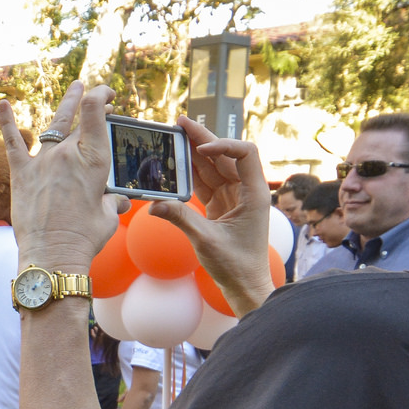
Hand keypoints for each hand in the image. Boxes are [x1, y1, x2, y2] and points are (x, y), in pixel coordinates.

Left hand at [0, 81, 115, 274]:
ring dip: (65, 105)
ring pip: (53, 125)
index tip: (107, 95)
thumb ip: (112, 202)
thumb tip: (118, 201)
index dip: (102, 96)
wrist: (53, 254)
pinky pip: (13, 142)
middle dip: (88, 102)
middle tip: (92, 91)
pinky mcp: (21, 174)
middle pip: (78, 119)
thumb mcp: (108, 216)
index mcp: (94, 161)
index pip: (97, 113)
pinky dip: (6, 122)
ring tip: (74, 88)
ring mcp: (43, 162)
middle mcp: (68, 155)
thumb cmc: (85, 238)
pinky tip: (1, 103)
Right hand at [150, 118, 276, 316]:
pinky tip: (175, 162)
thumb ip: (181, 219)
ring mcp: (234, 197)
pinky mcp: (222, 206)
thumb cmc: (236, 266)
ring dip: (194, 152)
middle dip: (202, 139)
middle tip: (179, 123)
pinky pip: (206, 183)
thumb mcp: (207, 241)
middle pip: (225, 155)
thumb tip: (154, 204)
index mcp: (254, 194)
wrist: (245, 286)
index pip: (245, 153)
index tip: (200, 151)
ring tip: (173, 135)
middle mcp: (247, 191)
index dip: (223, 146)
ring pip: (214, 167)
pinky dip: (191, 173)